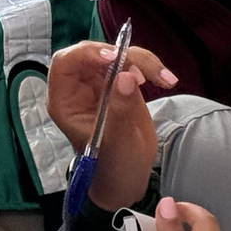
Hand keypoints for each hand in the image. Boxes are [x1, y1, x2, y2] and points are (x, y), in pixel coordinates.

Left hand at [47, 39, 174, 210]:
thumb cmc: (114, 166)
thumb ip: (120, 111)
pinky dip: (149, 66)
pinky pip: (130, 62)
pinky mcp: (117, 82)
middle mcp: (77, 88)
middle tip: (146, 72)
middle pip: (92, 53)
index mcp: (64, 102)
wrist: (127, 176)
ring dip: (141, 60)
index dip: (86, 54)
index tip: (114, 59)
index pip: (65, 64)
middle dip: (121, 56)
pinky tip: (165, 80)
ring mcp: (97, 83)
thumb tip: (125, 76)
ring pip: (114, 54)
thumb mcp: (118, 143)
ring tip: (163, 79)